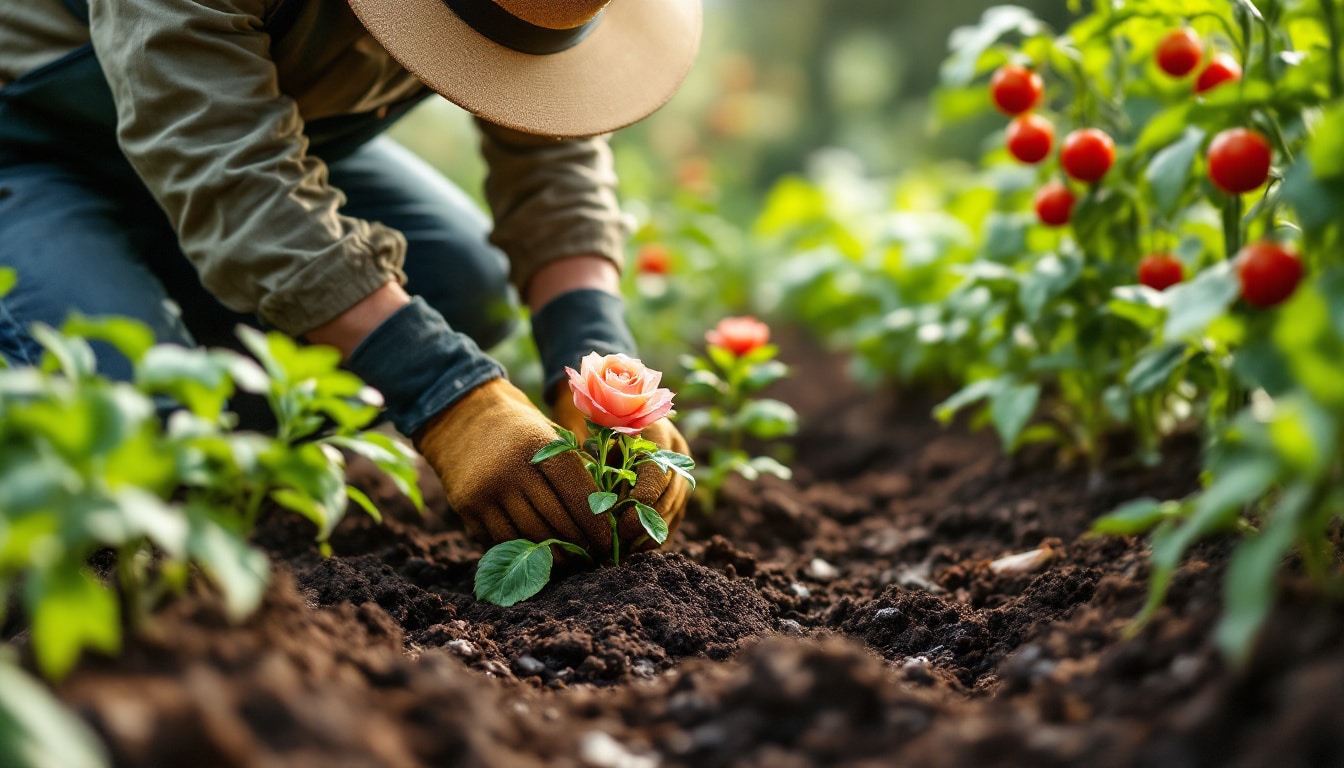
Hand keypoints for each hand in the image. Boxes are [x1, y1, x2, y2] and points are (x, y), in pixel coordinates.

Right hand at [414, 379, 616, 554]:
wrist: (460, 413)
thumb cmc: (519, 426)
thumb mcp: (549, 431)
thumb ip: (574, 464)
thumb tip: (606, 509)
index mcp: (538, 445)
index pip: (576, 493)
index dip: (595, 522)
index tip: (609, 541)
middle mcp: (511, 470)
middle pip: (555, 521)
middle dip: (579, 544)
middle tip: (595, 558)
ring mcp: (486, 491)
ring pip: (529, 537)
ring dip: (553, 557)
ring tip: (571, 562)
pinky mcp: (467, 508)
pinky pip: (500, 541)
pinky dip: (522, 551)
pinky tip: (539, 557)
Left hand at [553, 397, 690, 550]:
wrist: (609, 402)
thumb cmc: (591, 421)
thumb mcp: (591, 437)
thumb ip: (596, 466)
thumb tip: (597, 509)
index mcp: (658, 432)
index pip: (656, 477)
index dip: (638, 506)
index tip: (615, 527)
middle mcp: (677, 450)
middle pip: (670, 496)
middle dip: (644, 525)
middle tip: (618, 546)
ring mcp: (683, 467)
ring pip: (675, 507)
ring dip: (651, 533)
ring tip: (624, 550)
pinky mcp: (680, 483)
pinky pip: (675, 512)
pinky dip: (657, 531)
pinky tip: (636, 546)